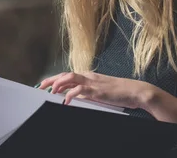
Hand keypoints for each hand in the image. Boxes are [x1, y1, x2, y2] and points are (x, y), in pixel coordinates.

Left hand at [38, 72, 154, 108]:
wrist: (136, 91)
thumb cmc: (120, 92)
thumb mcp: (101, 92)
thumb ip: (88, 93)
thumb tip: (75, 97)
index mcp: (89, 76)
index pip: (67, 75)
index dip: (55, 79)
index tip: (45, 84)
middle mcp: (89, 77)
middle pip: (65, 74)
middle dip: (51, 80)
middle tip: (40, 86)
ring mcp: (92, 82)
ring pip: (69, 78)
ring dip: (57, 84)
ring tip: (49, 91)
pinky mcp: (97, 90)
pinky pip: (79, 90)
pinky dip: (70, 95)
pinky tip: (65, 101)